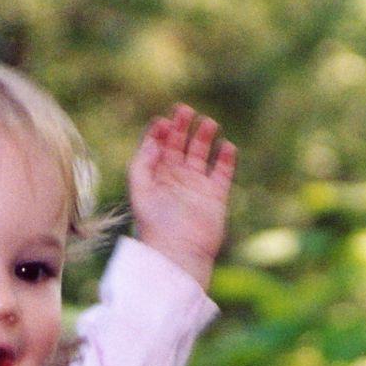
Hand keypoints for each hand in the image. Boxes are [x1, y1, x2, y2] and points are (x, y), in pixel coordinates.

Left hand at [128, 105, 236, 289]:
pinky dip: (226, 157)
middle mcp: (176, 179)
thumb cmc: (155, 228)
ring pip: (202, 151)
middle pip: (180, 143)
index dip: (159, 132)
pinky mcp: (216, 195)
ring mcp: (196, 185)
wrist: (179, 255)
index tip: (162, 122)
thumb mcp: (140, 194)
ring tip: (208, 123)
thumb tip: (153, 141)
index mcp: (155, 178)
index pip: (158, 146)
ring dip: (204, 135)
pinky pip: (223, 170)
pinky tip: (226, 146)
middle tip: (184, 111)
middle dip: (181, 125)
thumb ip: (141, 165)